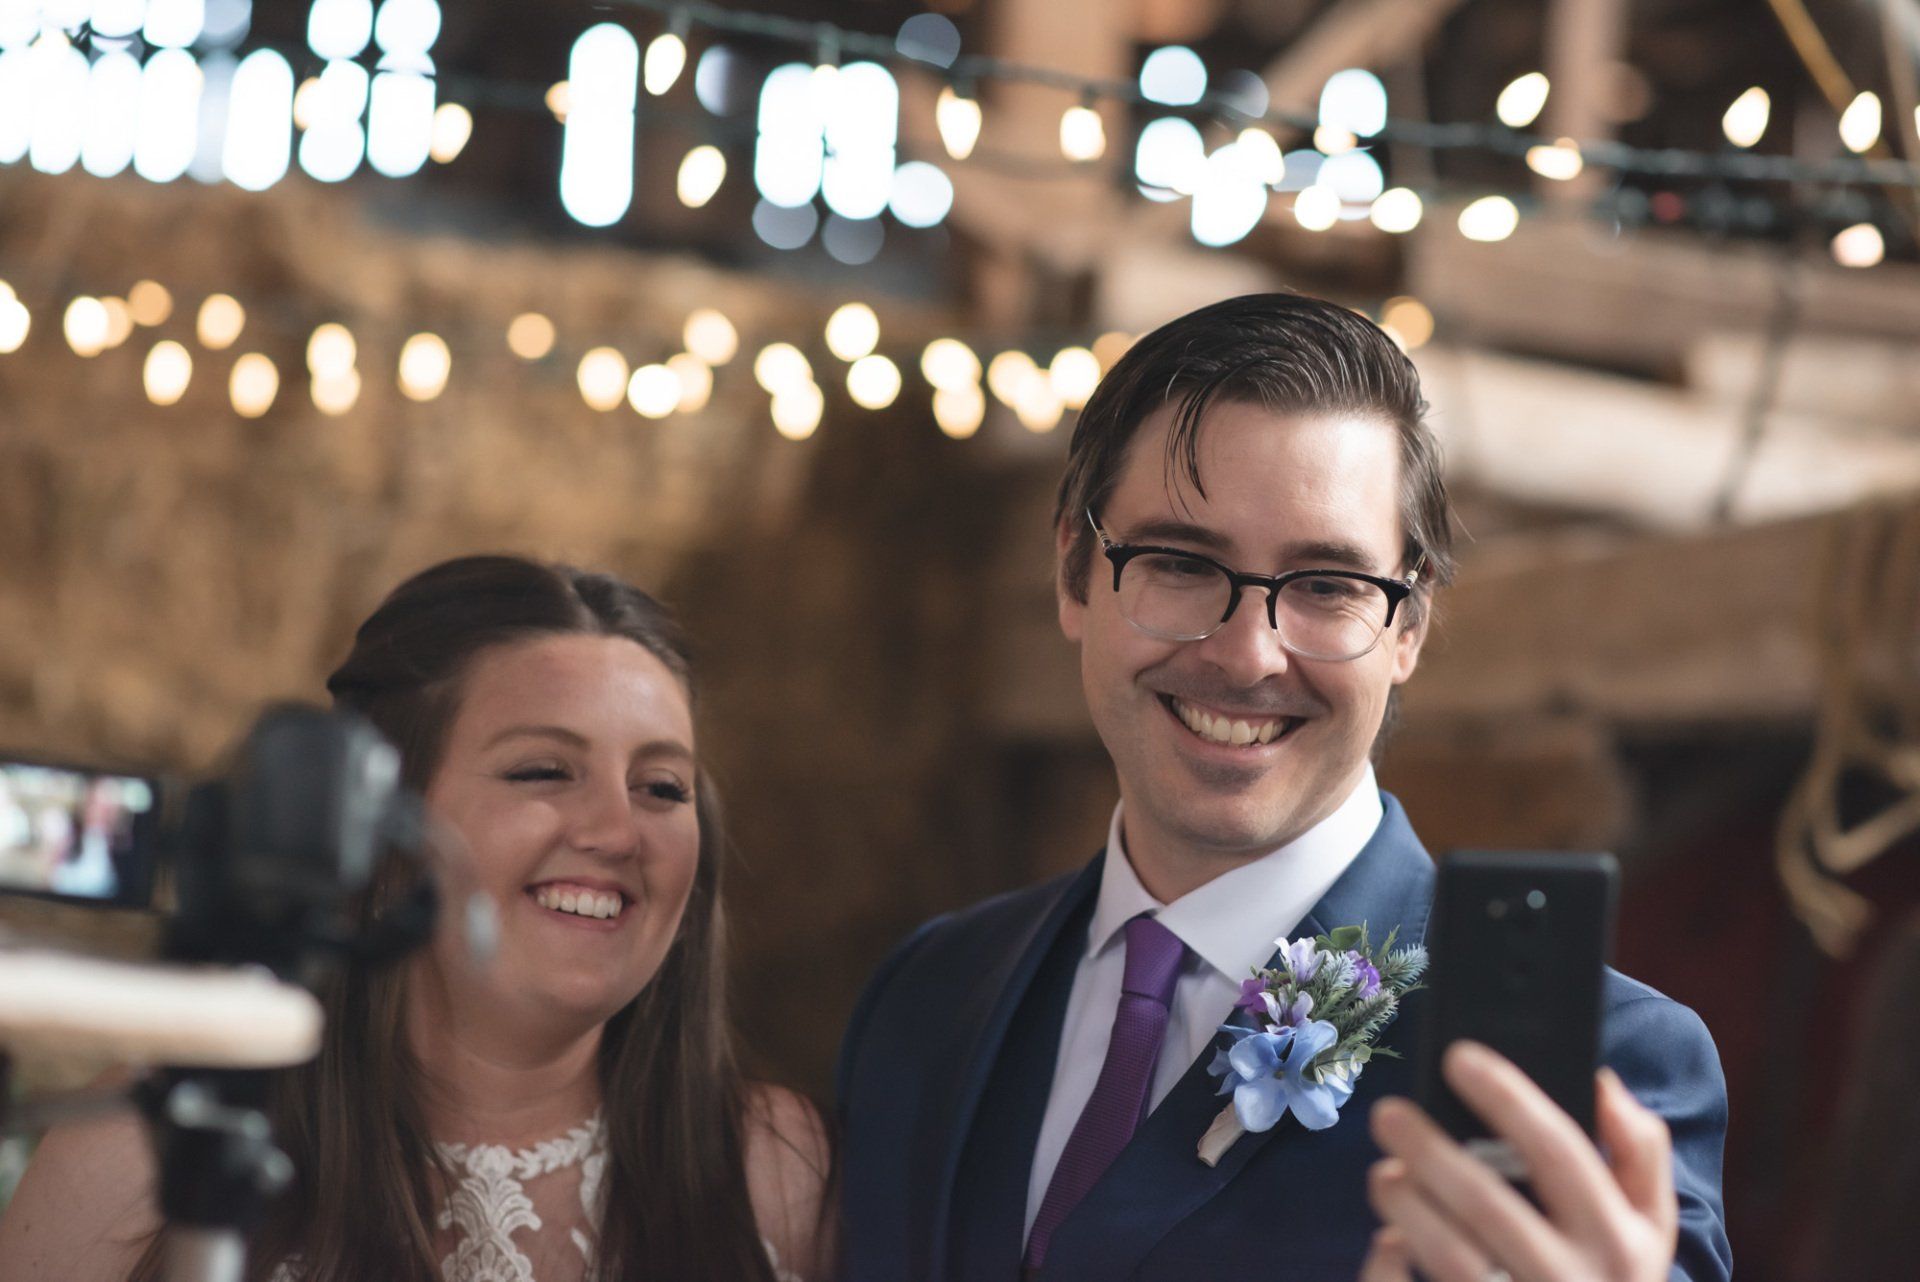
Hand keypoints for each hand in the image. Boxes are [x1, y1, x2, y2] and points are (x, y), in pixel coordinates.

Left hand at [1357, 1041, 1676, 1281]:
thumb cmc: (1614, 1270)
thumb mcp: (1649, 1221)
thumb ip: (1638, 1150)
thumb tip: (1599, 1080)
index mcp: (1616, 1238)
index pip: (1559, 1152)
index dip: (1508, 1099)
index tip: (1458, 1056)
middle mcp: (1570, 1277)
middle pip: (1488, 1206)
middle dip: (1431, 1152)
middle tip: (1388, 1112)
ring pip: (1450, 1257)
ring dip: (1406, 1207)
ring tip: (1385, 1174)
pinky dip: (1391, 1264)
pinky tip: (1388, 1239)